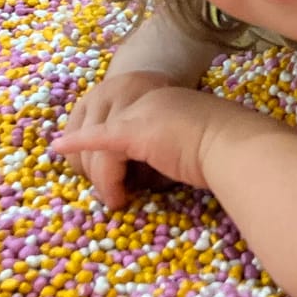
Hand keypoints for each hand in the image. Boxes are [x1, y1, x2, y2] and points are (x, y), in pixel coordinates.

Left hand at [52, 84, 227, 206]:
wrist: (237, 145)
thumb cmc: (222, 149)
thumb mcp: (185, 140)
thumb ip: (160, 146)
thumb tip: (142, 169)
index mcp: (158, 97)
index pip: (113, 118)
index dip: (100, 145)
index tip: (105, 172)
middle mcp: (144, 97)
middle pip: (97, 128)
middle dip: (92, 164)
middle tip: (110, 191)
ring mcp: (138, 110)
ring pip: (99, 146)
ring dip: (99, 177)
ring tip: (116, 199)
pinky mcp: (134, 130)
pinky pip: (99, 141)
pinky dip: (78, 144)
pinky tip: (59, 148)